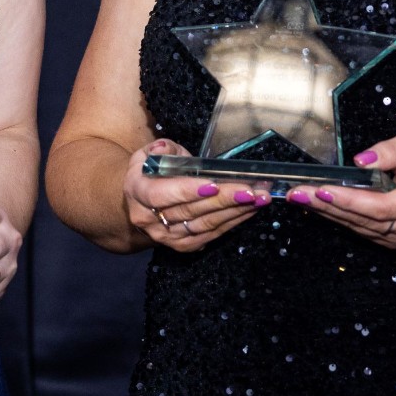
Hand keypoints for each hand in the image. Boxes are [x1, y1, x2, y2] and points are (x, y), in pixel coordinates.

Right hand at [121, 139, 264, 251]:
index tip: (213, 184)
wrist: (141, 205)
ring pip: (204, 225)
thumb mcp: (148, 154)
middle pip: (190, 210)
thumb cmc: (151, 173)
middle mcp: (149, 219)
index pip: (161, 195)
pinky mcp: (183, 245)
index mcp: (137, 192)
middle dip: (223, 199)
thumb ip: (160, 150)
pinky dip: (232, 222)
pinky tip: (250, 210)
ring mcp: (167, 236)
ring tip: (258, 199)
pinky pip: (211, 234)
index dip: (187, 190)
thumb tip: (163, 150)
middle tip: (250, 190)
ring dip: (234, 211)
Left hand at [288, 131, 395, 248]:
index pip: (380, 207)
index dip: (349, 201)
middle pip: (365, 221)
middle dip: (328, 206)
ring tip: (302, 198)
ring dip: (329, 213)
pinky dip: (341, 218)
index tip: (322, 190)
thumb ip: (390, 150)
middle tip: (298, 193)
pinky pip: (364, 230)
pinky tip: (320, 206)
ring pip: (361, 229)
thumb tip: (360, 161)